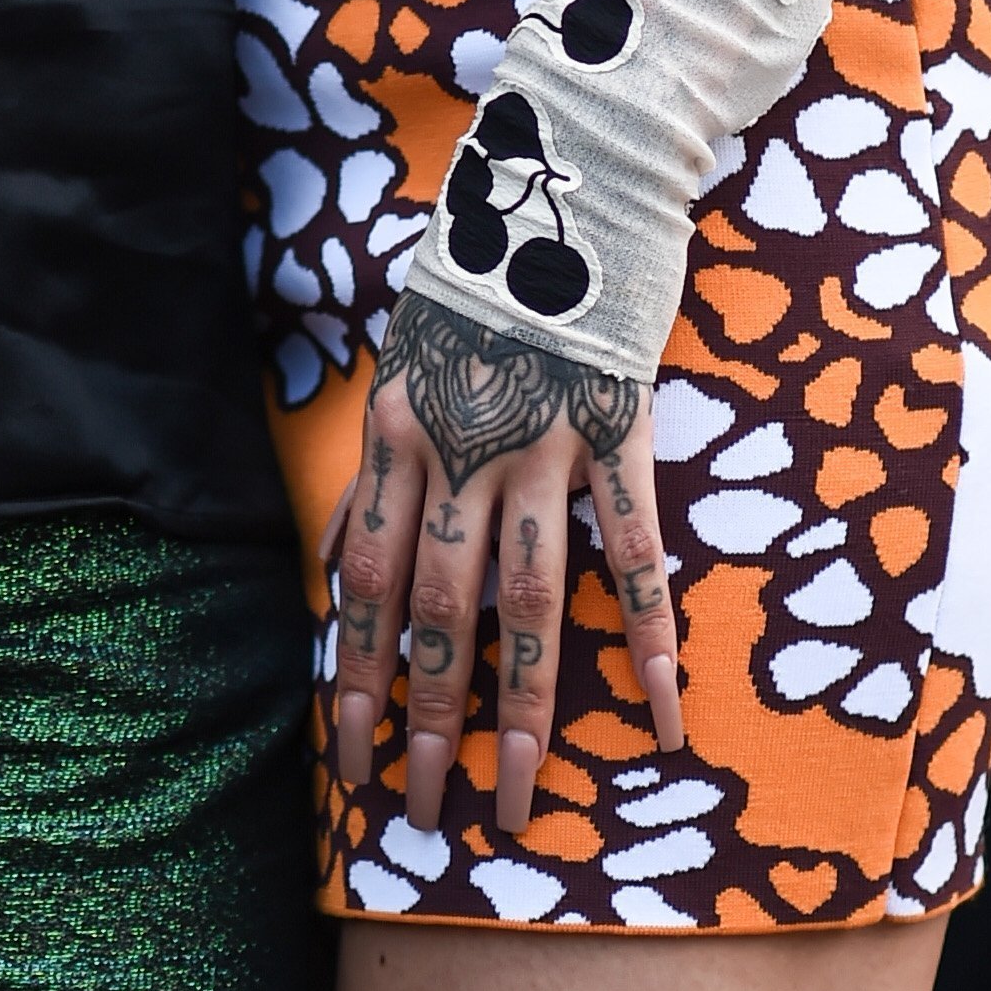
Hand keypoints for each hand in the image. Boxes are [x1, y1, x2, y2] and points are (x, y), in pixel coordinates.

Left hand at [334, 286, 684, 842]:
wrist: (561, 182)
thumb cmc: (474, 282)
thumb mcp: (399, 365)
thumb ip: (374, 470)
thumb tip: (331, 565)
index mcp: (395, 434)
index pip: (360, 580)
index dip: (351, 674)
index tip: (345, 758)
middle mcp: (459, 449)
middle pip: (435, 610)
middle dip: (425, 717)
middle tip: (420, 808)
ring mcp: (543, 446)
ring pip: (525, 604)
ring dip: (519, 709)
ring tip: (516, 797)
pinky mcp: (618, 433)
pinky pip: (634, 554)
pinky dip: (648, 635)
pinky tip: (659, 710)